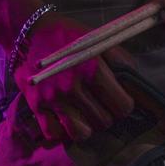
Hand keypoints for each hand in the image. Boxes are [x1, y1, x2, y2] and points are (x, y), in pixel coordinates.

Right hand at [13, 12, 134, 142]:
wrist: (28, 32)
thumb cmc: (67, 35)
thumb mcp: (98, 38)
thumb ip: (120, 59)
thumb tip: (136, 80)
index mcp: (93, 69)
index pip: (122, 106)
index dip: (125, 104)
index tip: (120, 100)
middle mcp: (73, 87)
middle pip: (104, 121)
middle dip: (107, 114)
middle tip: (102, 104)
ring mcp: (53, 99)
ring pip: (82, 133)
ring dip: (87, 126)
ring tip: (86, 114)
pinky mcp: (36, 106)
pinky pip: (55, 133)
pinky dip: (62, 130)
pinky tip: (66, 119)